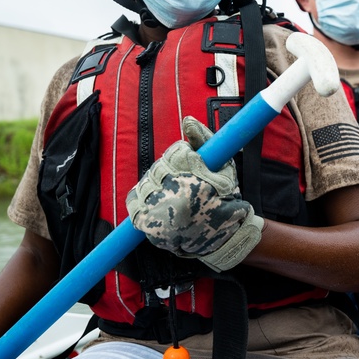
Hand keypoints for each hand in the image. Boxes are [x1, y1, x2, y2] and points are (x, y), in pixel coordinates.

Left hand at [126, 116, 262, 271]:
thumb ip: (205, 140)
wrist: (218, 237)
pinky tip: (158, 202)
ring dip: (156, 184)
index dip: (183, 157)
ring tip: (172, 195)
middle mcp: (174, 196)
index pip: (177, 153)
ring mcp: (158, 211)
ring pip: (146, 182)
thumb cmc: (223, 199)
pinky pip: (133, 200)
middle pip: (160, 167)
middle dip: (170, 170)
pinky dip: (141, 198)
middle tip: (183, 182)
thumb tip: (187, 121)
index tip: (191, 165)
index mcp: (195, 180)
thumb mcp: (224, 168)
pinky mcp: (146, 224)